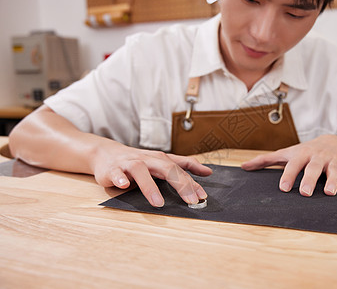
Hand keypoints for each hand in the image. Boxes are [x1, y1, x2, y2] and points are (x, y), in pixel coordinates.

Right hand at [92, 142, 211, 206]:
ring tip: (159, 203)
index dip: (192, 182)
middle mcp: (147, 160)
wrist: (106, 153)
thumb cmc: (138, 160)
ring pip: (141, 171)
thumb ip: (184, 166)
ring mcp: (129, 164)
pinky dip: (120, 179)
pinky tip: (124, 186)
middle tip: (191, 200)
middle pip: (166, 168)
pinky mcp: (112, 170)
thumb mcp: (162, 161)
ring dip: (150, 187)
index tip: (202, 196)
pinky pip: (116, 174)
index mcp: (160, 159)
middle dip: (180, 183)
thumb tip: (208, 171)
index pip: (180, 170)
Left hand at [241, 135, 336, 195]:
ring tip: (329, 192)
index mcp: (301, 155)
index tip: (283, 187)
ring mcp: (332, 160)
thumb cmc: (305, 151)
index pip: (293, 165)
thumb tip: (243, 166)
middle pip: (313, 168)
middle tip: (305, 193)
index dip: (288, 175)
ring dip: (332, 180)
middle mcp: (317, 157)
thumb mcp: (286, 153)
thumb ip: (265, 160)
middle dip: (309, 179)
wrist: (332, 141)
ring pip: (332, 170)